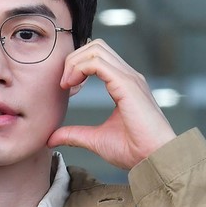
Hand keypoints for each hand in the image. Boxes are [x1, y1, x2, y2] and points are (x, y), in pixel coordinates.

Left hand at [47, 39, 175, 169]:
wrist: (154, 160)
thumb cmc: (133, 150)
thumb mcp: (95, 139)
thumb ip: (74, 134)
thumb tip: (51, 138)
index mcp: (124, 84)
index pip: (97, 56)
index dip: (76, 65)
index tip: (65, 87)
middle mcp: (128, 76)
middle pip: (95, 46)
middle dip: (72, 59)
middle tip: (63, 83)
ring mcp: (129, 78)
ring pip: (95, 49)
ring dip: (74, 62)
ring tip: (66, 83)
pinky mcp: (127, 84)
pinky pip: (97, 62)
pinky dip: (79, 68)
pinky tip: (72, 85)